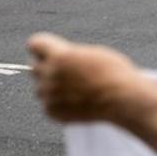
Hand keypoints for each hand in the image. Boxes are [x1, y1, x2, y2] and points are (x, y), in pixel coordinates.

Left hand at [28, 33, 144, 122]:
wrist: (122, 99)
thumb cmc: (114, 74)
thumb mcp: (92, 54)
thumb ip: (71, 55)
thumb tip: (61, 58)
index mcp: (60, 55)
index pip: (35, 44)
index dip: (43, 47)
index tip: (50, 51)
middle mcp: (50, 74)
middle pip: (34, 67)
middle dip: (47, 67)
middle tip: (64, 72)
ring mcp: (50, 94)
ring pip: (40, 88)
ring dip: (52, 88)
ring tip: (74, 89)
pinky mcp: (52, 111)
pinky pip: (49, 105)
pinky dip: (59, 104)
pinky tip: (77, 102)